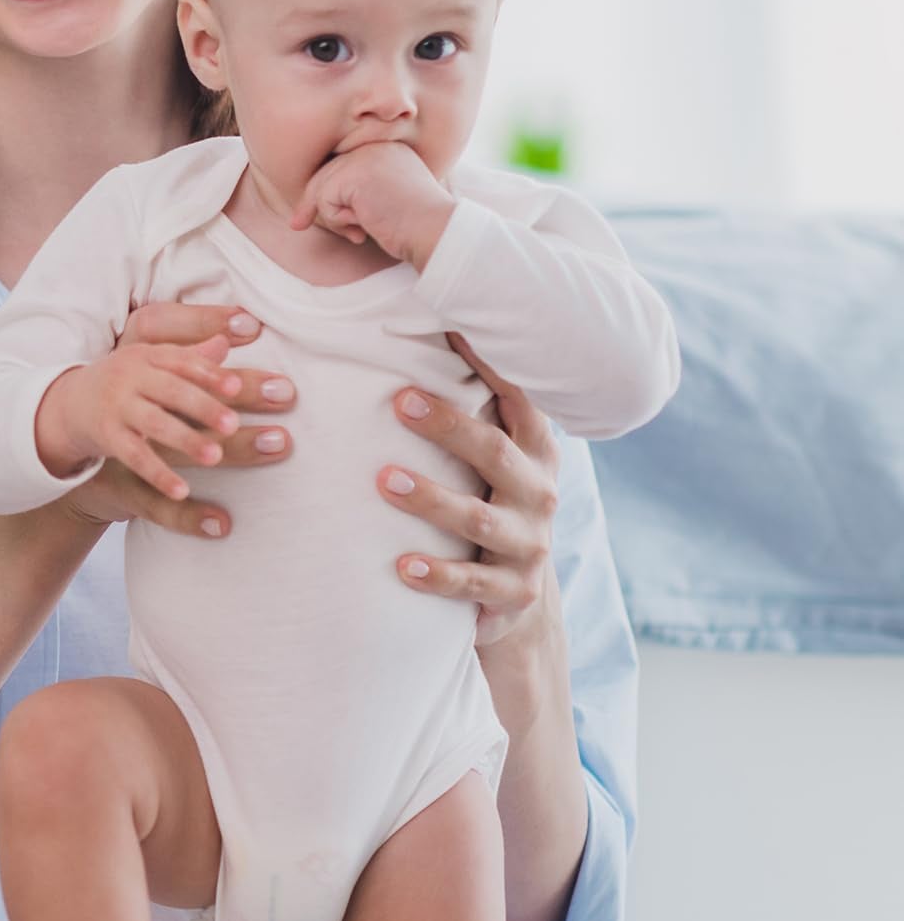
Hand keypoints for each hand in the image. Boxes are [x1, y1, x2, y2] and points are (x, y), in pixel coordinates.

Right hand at [56, 302, 295, 538]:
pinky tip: (182, 491)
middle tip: (233, 425)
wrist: (69, 404)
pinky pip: (135, 456)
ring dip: (186, 440)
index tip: (236, 387)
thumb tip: (226, 341)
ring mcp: (117, 406)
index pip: (182, 360)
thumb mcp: (153, 364)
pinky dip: (158, 474)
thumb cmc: (127, 383)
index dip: (209, 373)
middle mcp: (131, 376)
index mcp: (148, 355)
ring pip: (155, 424)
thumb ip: (190, 356)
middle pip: (171, 390)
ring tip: (215, 456)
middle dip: (203, 407)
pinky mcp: (107, 437)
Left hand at [290, 142, 454, 266]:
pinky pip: (323, 200)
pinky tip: (363, 226)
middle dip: (318, 206)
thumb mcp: (385, 200)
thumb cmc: (416, 225)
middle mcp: (374, 145)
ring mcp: (364, 156)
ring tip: (360, 229)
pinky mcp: (353, 173)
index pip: (342, 167)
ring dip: (335, 217)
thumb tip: (308, 207)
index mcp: (386, 148)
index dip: (329, 195)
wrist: (435, 231)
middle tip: (312, 226)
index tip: (325, 218)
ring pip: (321, 188)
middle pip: (326, 174)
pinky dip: (337, 220)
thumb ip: (357, 194)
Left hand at [376, 333, 559, 647]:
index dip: (488, 365)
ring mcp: (528, 543)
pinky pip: (470, 582)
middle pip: (494, 452)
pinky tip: (400, 564)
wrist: (515, 595)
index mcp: (533, 449)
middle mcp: (537, 492)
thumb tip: (421, 325)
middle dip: (448, 426)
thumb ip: (469, 405)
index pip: (517, 398)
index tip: (448, 328)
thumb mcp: (490, 456)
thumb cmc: (487, 499)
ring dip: (429, 498)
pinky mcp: (511, 591)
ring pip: (477, 518)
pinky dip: (436, 574)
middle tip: (398, 401)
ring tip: (382, 480)